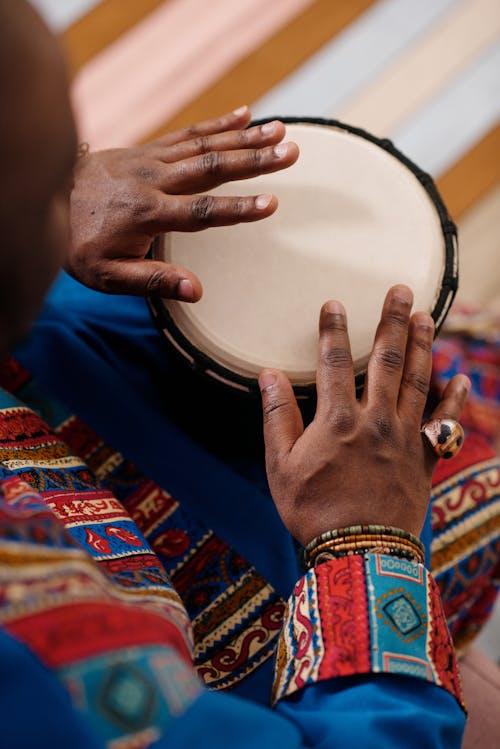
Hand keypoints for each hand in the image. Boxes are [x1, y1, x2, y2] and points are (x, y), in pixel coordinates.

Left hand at [68, 107, 297, 299]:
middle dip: (254, 160)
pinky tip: (245, 114)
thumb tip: (197, 291)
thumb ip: (152, 282)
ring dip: (245, 138)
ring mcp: (150, 160)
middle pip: (210, 167)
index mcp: (147, 214)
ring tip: (280, 130)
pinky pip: (188, 133)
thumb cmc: (80, 245)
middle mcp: (153, 181)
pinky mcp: (148, 149)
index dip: (237, 208)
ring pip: (204, 145)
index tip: (271, 203)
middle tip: (291, 151)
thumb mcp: (108, 275)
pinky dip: (217, 123)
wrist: (48, 199)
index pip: (200, 212)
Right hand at [259, 285, 469, 545]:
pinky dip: (454, 400)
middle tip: (400, 290)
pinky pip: (445, 424)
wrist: (358, 553)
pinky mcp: (424, 458)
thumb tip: (268, 374)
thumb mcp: (280, 466)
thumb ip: (277, 417)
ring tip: (426, 316)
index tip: (334, 302)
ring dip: (423, 345)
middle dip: (392, 321)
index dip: (333, 329)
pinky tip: (460, 377)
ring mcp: (405, 437)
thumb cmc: (313, 510)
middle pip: (386, 360)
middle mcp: (376, 420)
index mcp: (338, 420)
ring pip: (418, 380)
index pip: (333, 362)